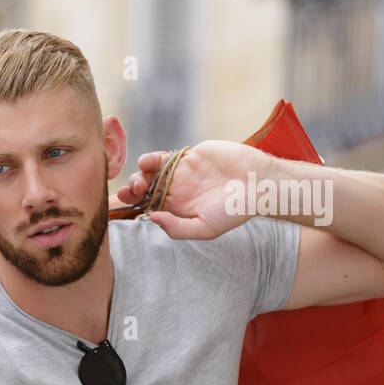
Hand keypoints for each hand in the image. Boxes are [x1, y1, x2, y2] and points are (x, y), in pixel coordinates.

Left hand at [115, 140, 272, 239]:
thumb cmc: (235, 211)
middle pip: (145, 189)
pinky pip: (165, 157)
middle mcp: (176, 191)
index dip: (133, 205)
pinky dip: (152, 159)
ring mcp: (182, 173)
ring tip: (138, 180)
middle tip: (129, 192)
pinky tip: (147, 163)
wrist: (258, 183)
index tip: (125, 205)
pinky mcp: (190, 156)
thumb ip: (177, 228)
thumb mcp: (205, 228)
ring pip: (151, 172)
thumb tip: (152, 218)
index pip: (147, 207)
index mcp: (177, 209)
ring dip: (139, 174)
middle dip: (132, 190)